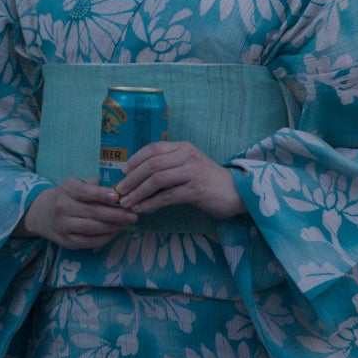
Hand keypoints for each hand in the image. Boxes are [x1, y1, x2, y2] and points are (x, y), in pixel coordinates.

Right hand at [19, 179, 139, 249]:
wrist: (42, 214)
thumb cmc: (68, 196)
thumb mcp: (77, 184)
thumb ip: (96, 185)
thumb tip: (120, 187)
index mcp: (67, 189)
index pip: (84, 192)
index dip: (100, 195)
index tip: (117, 197)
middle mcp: (62, 207)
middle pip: (91, 212)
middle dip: (115, 215)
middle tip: (133, 215)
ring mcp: (63, 226)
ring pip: (91, 228)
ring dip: (112, 227)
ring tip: (127, 223)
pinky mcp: (66, 241)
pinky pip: (88, 242)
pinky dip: (104, 238)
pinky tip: (115, 232)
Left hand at [112, 141, 245, 219]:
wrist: (236, 192)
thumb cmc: (208, 180)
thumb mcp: (188, 166)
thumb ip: (169, 165)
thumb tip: (139, 174)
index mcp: (183, 147)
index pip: (153, 149)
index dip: (135, 160)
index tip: (123, 173)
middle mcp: (187, 156)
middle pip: (152, 164)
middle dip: (132, 179)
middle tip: (120, 191)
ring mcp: (192, 172)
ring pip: (157, 180)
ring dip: (138, 192)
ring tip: (127, 203)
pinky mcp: (196, 189)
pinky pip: (167, 196)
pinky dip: (151, 204)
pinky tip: (142, 210)